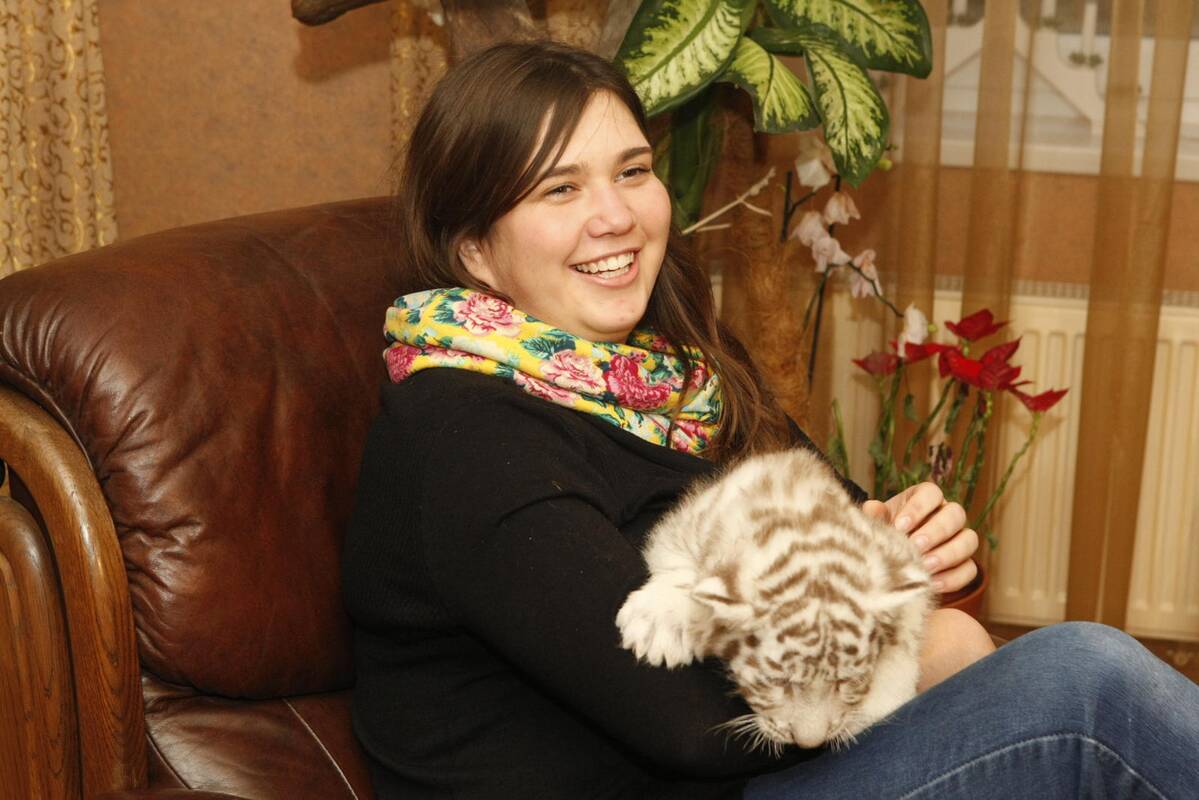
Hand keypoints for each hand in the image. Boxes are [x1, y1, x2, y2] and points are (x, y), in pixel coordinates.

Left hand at [862, 483, 978, 592]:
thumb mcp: (878, 523)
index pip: (931, 493)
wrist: (891, 561)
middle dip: (936, 531)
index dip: (918, 508)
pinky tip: (934, 583)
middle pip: (955, 514)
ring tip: (926, 566)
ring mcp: (960, 539)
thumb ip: (875, 515)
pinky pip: (970, 569)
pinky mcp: (965, 564)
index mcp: (926, 498)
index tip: (900, 526)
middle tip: (916, 546)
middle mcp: (948, 515)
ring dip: (948, 554)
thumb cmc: (886, 533)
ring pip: (969, 540)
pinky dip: (954, 577)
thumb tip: (873, 508)